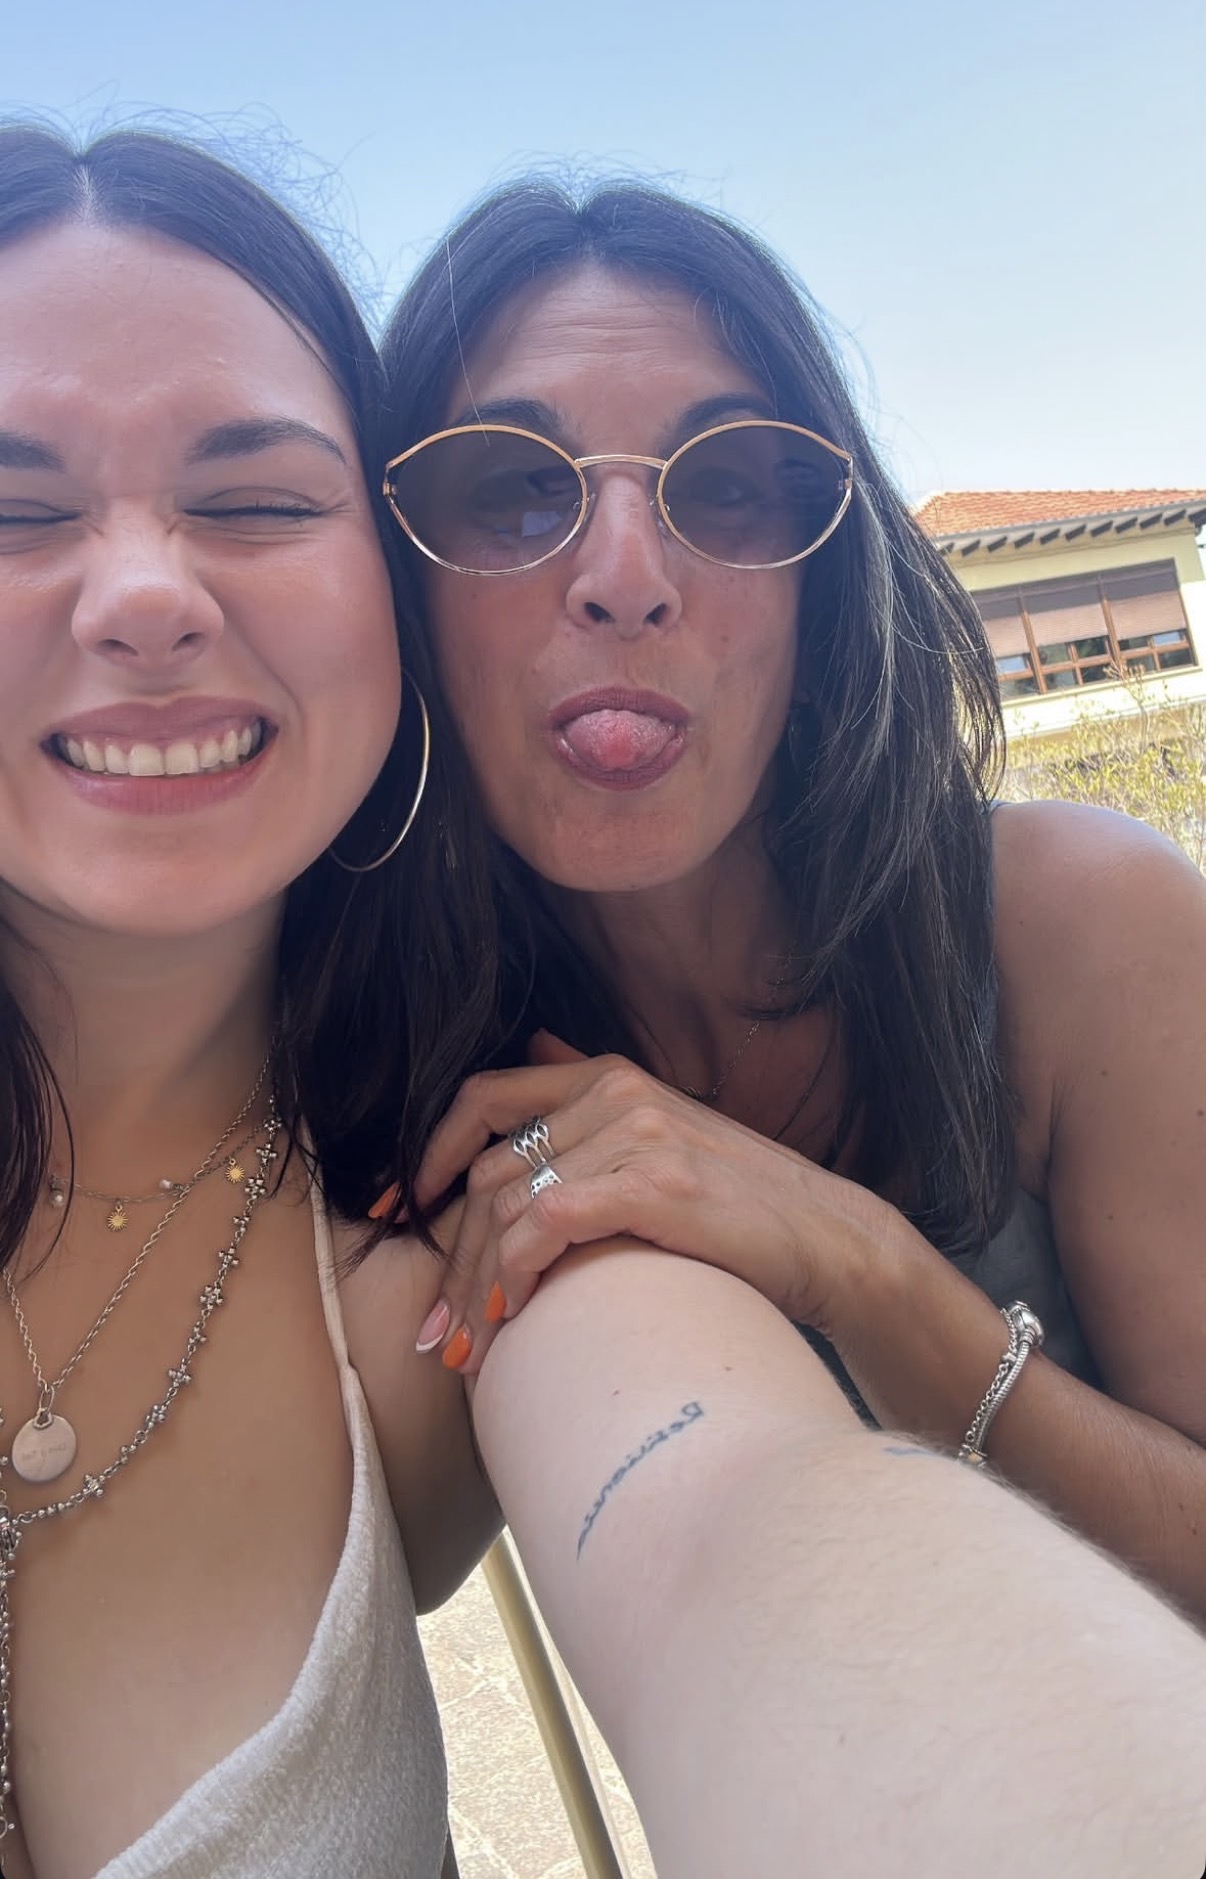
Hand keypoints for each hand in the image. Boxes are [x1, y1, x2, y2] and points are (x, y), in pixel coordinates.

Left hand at [412, 1033, 895, 1374]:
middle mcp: (615, 1092)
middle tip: (437, 1332)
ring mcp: (634, 1133)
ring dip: (474, 1288)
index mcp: (609, 1075)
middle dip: (447, 1257)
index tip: (393, 1218)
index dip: (425, 1157)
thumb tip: (537, 1050)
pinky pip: (544, 1225)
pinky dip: (512, 1278)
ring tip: (468, 1353)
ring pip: (506, 1206)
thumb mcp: (666, 1133)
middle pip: (486, 1169)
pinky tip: (509, 1322)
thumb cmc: (742, 1206)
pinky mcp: (652, 1182)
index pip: (483, 1098)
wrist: (830, 1241)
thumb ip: (595, 1099)